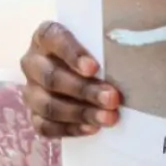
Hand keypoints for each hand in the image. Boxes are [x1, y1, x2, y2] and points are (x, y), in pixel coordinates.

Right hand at [20, 20, 122, 137]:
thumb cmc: (95, 49)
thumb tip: (134, 43)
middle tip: (112, 98)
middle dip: (84, 90)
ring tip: (109, 118)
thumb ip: (107, 40)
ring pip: (49, 105)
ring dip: (80, 113)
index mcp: (46, 36)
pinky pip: (46, 127)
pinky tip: (92, 128)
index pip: (54, 39)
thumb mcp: (98, 38)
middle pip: (52, 78)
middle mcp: (33, 62)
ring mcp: (31, 90)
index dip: (73, 54)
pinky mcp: (34, 114)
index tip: (95, 68)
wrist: (79, 70)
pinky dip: (70, 129)